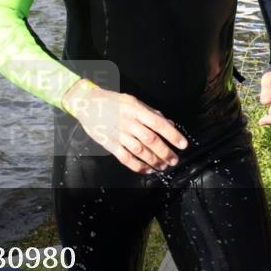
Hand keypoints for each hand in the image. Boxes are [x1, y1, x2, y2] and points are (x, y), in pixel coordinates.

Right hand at [62, 80, 187, 173]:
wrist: (86, 104)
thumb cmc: (112, 102)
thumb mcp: (133, 101)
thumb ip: (152, 113)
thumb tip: (170, 124)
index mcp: (136, 109)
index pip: (158, 123)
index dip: (172, 135)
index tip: (183, 144)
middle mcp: (128, 122)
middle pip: (151, 140)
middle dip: (165, 152)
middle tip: (174, 160)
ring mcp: (118, 134)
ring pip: (140, 151)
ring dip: (154, 161)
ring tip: (163, 166)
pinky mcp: (109, 144)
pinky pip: (125, 158)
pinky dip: (138, 166)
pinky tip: (147, 169)